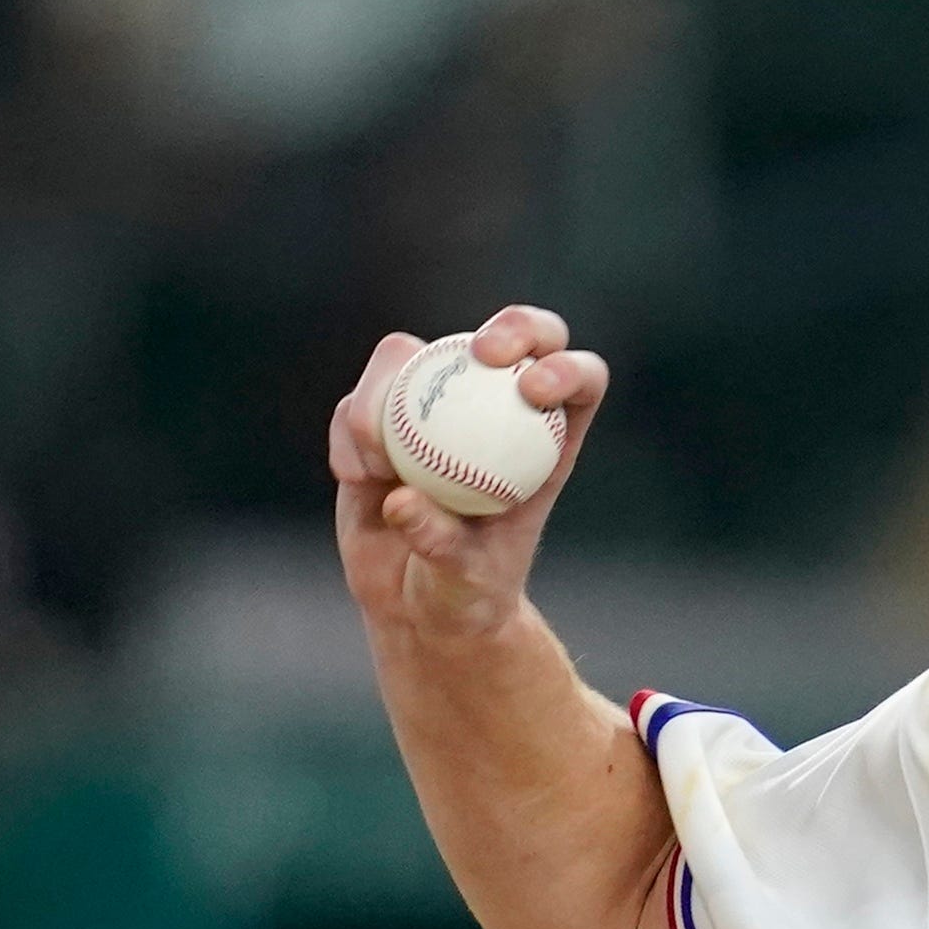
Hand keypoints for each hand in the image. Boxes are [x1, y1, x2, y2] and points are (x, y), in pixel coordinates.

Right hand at [330, 306, 608, 646]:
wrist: (414, 601)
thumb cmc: (463, 592)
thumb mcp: (462, 578)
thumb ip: (441, 542)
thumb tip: (402, 499)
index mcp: (545, 442)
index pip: (577, 380)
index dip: (566, 366)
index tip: (534, 388)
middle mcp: (494, 409)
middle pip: (516, 337)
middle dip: (511, 327)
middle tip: (482, 354)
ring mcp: (434, 406)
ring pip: (417, 356)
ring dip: (389, 392)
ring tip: (378, 466)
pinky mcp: (380, 417)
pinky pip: (360, 403)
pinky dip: (351, 432)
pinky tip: (356, 477)